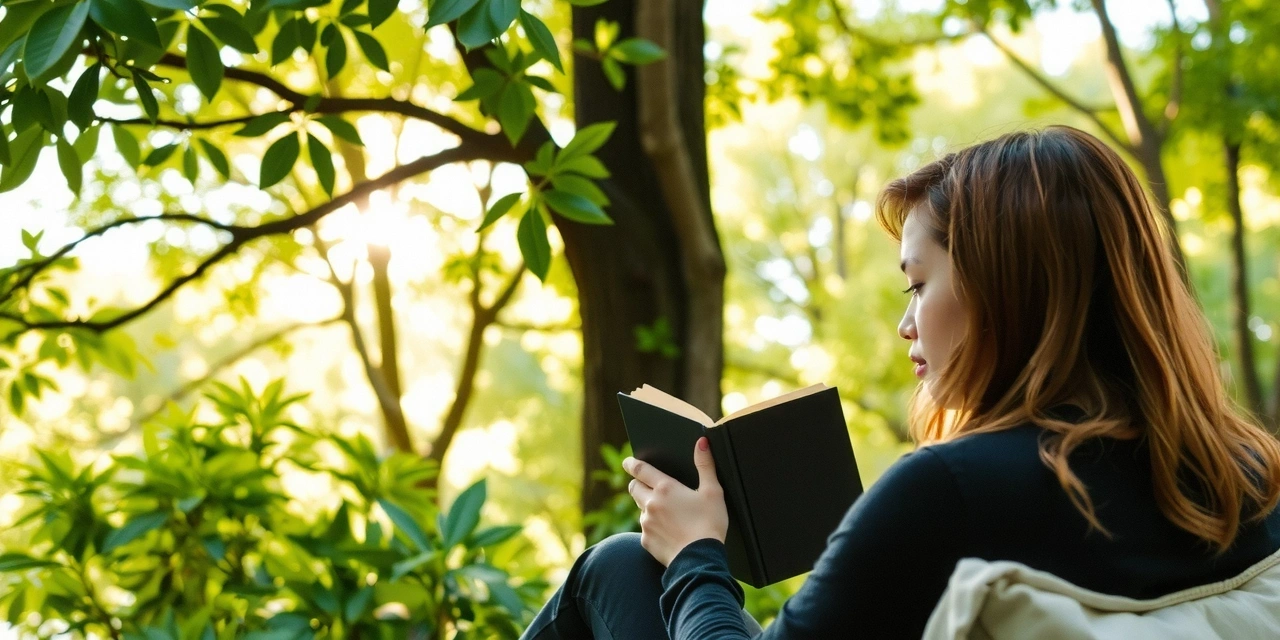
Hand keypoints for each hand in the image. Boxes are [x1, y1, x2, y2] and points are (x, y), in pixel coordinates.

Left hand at [623, 437, 728, 566]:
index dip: (632, 464)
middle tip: (650, 488)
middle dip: (639, 485)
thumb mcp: (713, 492)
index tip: (627, 462)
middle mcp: (650, 504)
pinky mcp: (646, 541)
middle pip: (634, 488)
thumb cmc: (710, 524)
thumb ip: (706, 465)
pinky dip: (653, 529)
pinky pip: (645, 530)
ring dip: (648, 508)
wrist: (701, 560)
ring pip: (640, 510)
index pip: (641, 470)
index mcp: (665, 488)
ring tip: (669, 515)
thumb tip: (702, 442)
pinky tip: (669, 533)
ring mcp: (646, 524)